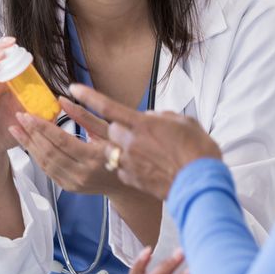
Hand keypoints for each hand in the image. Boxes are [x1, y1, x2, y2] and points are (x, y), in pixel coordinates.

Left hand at [7, 97, 121, 194]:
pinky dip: (37, 156)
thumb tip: (61, 99)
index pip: (62, 141)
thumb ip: (83, 114)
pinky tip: (29, 144)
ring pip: (45, 163)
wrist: (125, 184)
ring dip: (29, 145)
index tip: (28, 114)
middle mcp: (83, 173)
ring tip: (17, 130)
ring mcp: (74, 183)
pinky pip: (48, 171)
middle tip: (19, 118)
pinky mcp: (69, 187)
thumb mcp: (107, 129)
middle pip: (49, 152)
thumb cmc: (119, 150)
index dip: (42, 127)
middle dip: (31, 134)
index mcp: (94, 157)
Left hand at [69, 84, 220, 199]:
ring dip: (119, 146)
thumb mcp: (185, 123)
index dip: (88, 97)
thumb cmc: (198, 152)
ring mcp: (129, 163)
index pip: (107, 107)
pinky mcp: (131, 180)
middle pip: (110, 129)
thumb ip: (163, 117)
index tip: (72, 88)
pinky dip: (127, 164)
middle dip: (117, 128)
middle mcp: (131, 143)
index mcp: (143, 124)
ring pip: (111, 149)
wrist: (202, 185)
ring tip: (139, 150)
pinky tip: (145, 166)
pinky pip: (120, 167)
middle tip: (135, 131)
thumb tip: (151, 118)